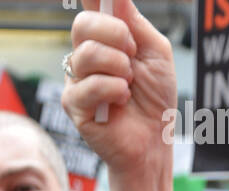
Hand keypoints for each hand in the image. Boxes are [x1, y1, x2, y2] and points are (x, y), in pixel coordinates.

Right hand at [62, 0, 176, 177]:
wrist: (154, 139)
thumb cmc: (155, 98)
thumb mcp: (155, 51)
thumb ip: (135, 22)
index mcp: (105, 40)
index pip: (91, 8)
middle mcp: (86, 57)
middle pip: (82, 24)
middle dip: (115, 33)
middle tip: (132, 52)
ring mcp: (77, 81)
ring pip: (86, 54)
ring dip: (118, 66)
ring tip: (129, 83)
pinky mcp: (73, 106)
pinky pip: (89, 85)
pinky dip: (113, 90)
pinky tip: (122, 100)